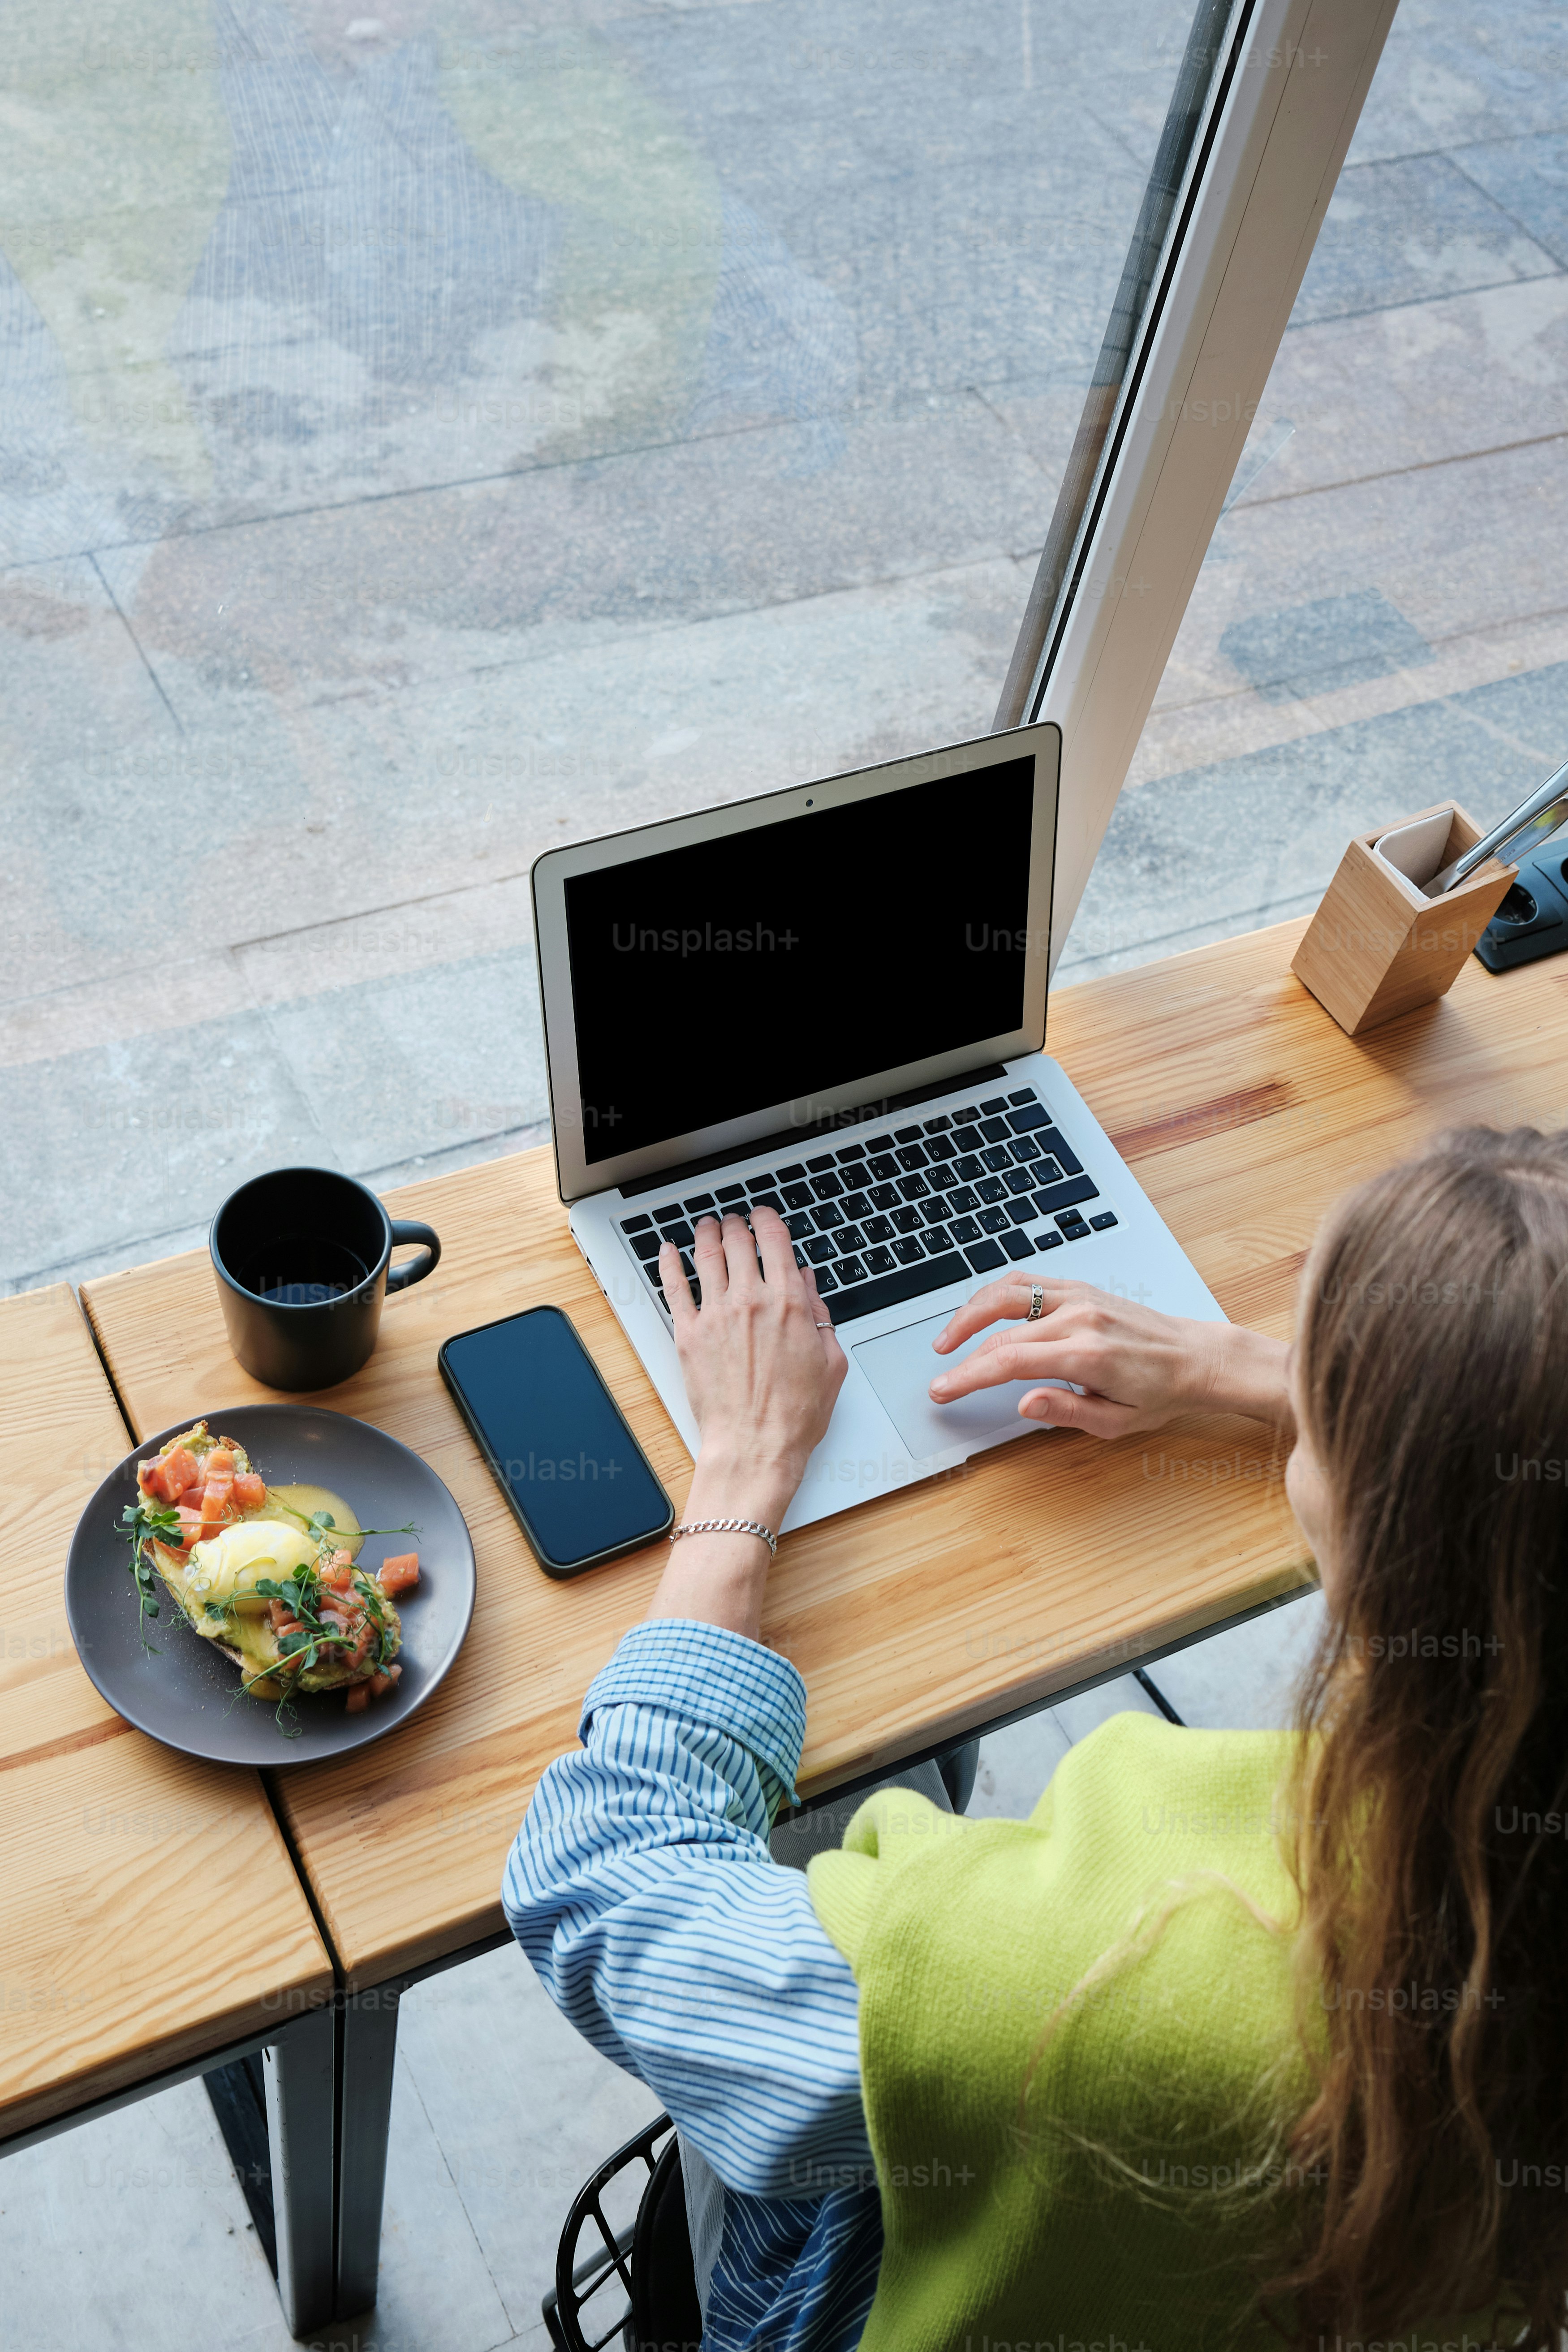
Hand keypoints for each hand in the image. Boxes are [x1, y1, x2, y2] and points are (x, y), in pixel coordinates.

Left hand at [647, 1209, 846, 1637]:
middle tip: (735, 1223)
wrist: (755, 1448)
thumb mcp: (830, 1362)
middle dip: (737, 1225)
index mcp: (788, 1304)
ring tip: (706, 1227)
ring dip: (705, 1234)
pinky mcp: (688, 1335)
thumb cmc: (794, 1416)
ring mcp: (715, 1315)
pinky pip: (673, 1288)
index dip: (768, 1219)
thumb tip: (808, 1285)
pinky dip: (667, 1263)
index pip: (775, 1240)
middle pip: (738, 1241)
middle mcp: (750, 1301)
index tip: (764, 1216)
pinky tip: (666, 1251)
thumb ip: (820, 1316)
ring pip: (705, 1256)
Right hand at [927, 1275, 1288, 1440]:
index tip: (944, 1390)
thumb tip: (1024, 1402)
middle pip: (1001, 1332)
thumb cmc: (1161, 1393)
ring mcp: (1081, 1297)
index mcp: (1086, 1354)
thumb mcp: (1117, 1421)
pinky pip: (1029, 1281)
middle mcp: (1080, 1318)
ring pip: (1008, 1293)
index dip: (968, 1376)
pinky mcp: (1083, 1289)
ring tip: (948, 1338)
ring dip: (970, 1313)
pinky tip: (982, 1311)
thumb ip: (1067, 1411)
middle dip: (962, 1355)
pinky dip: (998, 1294)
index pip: (1009, 1361)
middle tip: (940, 1376)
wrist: (1197, 1359)